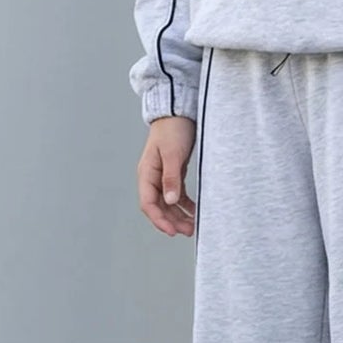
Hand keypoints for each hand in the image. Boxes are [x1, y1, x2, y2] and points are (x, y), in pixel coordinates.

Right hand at [139, 115, 197, 235]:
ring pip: (169, 202)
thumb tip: (169, 201)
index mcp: (147, 173)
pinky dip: (185, 204)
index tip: (172, 231)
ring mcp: (163, 175)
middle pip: (159, 206)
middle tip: (188, 231)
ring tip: (193, 226)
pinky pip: (177, 194)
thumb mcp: (172, 154)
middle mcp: (153, 177)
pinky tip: (195, 211)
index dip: (159, 219)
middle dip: (172, 221)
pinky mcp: (174, 172)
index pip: (148, 203)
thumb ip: (171, 178)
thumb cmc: (173, 129)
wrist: (179, 111)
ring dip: (179, 215)